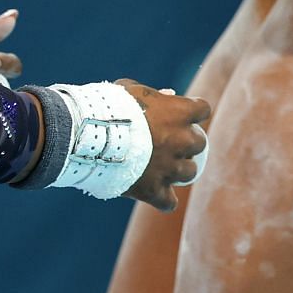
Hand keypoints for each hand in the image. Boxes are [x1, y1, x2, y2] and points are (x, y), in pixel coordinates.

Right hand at [115, 78, 211, 211]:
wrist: (90, 135)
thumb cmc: (108, 107)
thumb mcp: (130, 91)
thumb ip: (153, 95)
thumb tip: (168, 95)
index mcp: (179, 112)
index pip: (202, 109)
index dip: (193, 111)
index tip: (182, 114)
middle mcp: (181, 141)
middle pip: (200, 143)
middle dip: (189, 142)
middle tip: (171, 142)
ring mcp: (170, 168)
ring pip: (189, 173)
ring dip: (179, 170)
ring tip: (162, 167)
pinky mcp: (155, 190)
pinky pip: (169, 202)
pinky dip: (163, 198)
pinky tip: (154, 193)